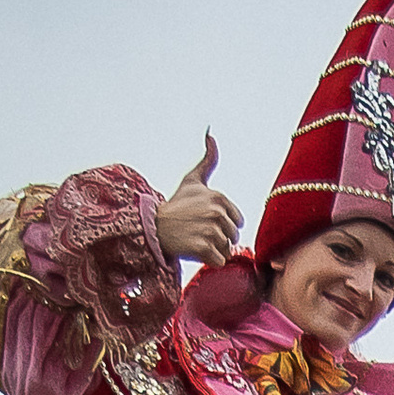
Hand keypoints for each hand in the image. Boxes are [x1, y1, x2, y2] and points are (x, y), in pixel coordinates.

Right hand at [155, 135, 241, 269]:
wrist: (155, 227)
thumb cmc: (177, 205)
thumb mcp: (193, 180)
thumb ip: (208, 160)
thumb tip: (211, 133)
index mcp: (219, 197)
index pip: (238, 222)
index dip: (224, 225)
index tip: (205, 220)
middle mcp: (216, 212)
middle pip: (234, 237)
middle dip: (219, 239)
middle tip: (198, 231)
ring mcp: (209, 230)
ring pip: (227, 250)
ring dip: (213, 251)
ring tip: (195, 240)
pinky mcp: (203, 247)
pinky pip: (219, 262)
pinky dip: (209, 261)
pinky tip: (194, 250)